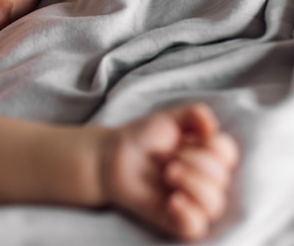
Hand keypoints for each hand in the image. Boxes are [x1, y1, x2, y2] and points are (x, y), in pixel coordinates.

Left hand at [100, 103, 238, 240]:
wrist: (111, 156)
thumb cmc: (142, 138)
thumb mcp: (168, 117)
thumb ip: (194, 113)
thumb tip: (212, 127)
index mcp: (206, 154)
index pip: (228, 154)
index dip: (214, 146)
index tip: (189, 140)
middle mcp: (204, 179)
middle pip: (222, 178)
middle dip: (197, 164)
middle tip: (170, 159)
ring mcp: (191, 201)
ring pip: (214, 206)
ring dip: (194, 186)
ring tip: (169, 174)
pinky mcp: (175, 220)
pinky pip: (195, 227)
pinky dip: (188, 214)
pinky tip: (172, 201)